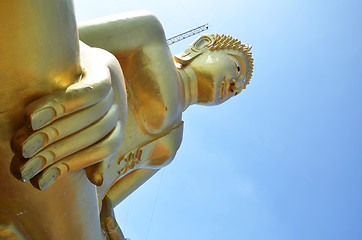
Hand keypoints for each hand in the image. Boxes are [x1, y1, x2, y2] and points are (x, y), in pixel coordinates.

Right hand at [11, 42, 126, 189]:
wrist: (88, 59)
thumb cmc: (83, 98)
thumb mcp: (88, 126)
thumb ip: (91, 152)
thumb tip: (97, 181)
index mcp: (118, 126)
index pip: (102, 150)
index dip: (72, 166)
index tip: (41, 180)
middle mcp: (119, 110)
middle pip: (92, 135)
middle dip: (56, 150)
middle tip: (25, 159)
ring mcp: (114, 91)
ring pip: (88, 116)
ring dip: (55, 129)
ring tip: (27, 140)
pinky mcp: (104, 71)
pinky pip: (87, 92)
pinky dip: (62, 105)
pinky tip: (35, 114)